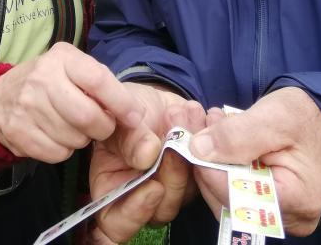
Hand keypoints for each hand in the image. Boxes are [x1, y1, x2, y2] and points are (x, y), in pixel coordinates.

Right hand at [0, 42, 150, 162]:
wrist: (0, 97)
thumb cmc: (49, 82)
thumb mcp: (72, 69)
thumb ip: (101, 84)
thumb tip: (134, 113)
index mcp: (62, 57)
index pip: (98, 80)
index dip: (121, 103)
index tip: (135, 118)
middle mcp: (42, 78)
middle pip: (88, 116)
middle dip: (103, 128)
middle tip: (100, 126)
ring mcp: (27, 106)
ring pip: (75, 138)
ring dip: (81, 139)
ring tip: (71, 126)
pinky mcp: (18, 132)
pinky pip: (57, 153)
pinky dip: (63, 150)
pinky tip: (56, 136)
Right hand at [89, 86, 205, 243]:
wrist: (152, 99)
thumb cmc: (125, 109)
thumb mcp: (119, 118)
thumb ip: (127, 138)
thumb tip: (146, 155)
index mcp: (112, 187)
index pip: (116, 221)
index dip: (135, 213)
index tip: (154, 186)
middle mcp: (141, 196)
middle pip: (159, 211)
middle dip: (173, 178)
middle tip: (176, 143)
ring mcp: (171, 189)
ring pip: (188, 194)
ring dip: (191, 156)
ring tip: (184, 115)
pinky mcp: (195, 177)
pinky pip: (208, 172)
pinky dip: (206, 143)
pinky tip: (197, 114)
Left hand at [189, 87, 320, 236]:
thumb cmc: (308, 118)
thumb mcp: (275, 116)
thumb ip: (237, 134)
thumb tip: (197, 149)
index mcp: (296, 199)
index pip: (234, 193)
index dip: (207, 165)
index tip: (192, 136)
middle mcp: (289, 219)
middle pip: (227, 200)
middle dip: (207, 162)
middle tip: (200, 126)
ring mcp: (280, 217)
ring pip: (226, 199)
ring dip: (213, 163)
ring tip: (213, 127)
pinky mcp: (269, 209)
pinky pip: (235, 194)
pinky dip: (224, 168)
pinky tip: (222, 141)